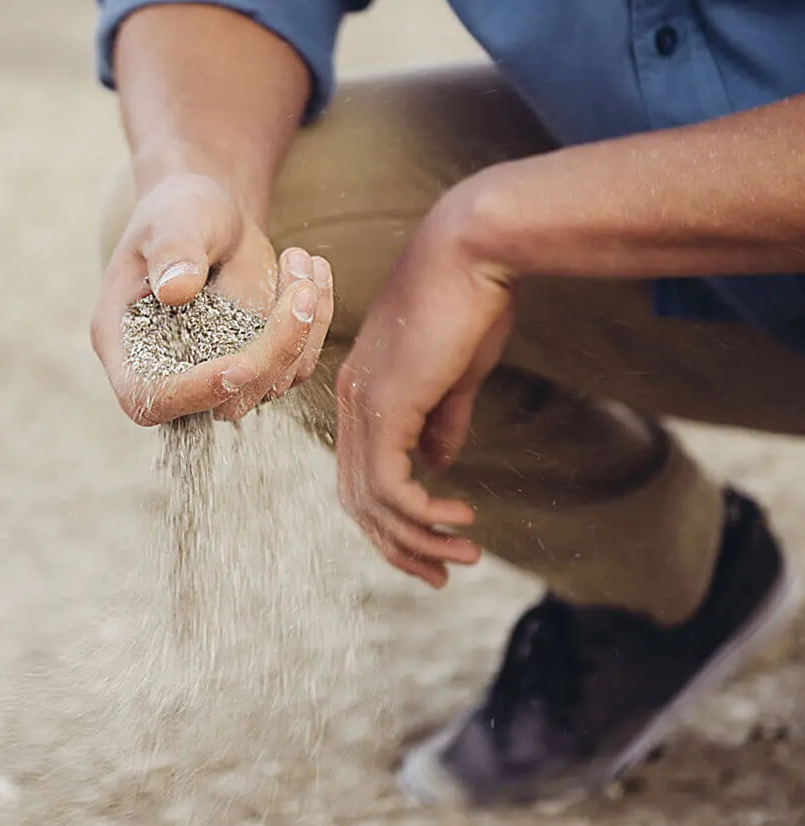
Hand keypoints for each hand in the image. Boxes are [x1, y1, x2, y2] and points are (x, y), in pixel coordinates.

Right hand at [91, 172, 333, 424]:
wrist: (212, 214)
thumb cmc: (179, 212)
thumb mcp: (172, 219)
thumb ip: (172, 251)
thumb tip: (176, 290)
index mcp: (126, 344)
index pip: (149, 397)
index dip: (192, 393)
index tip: (240, 365)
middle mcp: (172, 371)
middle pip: (225, 400)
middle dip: (273, 351)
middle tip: (301, 287)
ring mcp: (220, 372)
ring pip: (273, 385)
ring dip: (302, 329)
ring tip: (300, 259)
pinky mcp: (261, 364)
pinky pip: (299, 363)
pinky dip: (316, 321)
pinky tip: (313, 271)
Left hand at [336, 190, 515, 586]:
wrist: (472, 250)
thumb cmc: (469, 302)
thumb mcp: (455, 373)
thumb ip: (441, 419)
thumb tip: (439, 463)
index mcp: (365, 394)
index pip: (362, 472)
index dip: (392, 516)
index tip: (433, 543)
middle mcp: (353, 403)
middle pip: (357, 498)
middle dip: (397, 544)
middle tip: (439, 575)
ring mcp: (364, 404)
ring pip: (372, 500)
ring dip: (418, 539)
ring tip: (463, 557)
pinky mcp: (387, 405)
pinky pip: (392, 484)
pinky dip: (423, 514)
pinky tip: (460, 520)